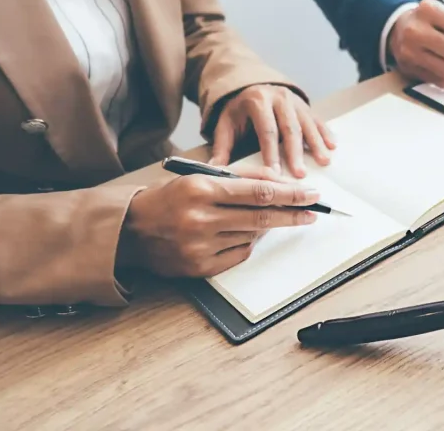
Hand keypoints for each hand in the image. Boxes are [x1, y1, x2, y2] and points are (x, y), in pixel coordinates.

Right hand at [118, 163, 319, 276]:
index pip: (259, 191)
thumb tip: (279, 181)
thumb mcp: (199, 177)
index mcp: (201, 189)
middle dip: (293, 213)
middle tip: (313, 211)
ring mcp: (200, 245)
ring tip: (264, 218)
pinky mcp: (199, 267)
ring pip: (252, 235)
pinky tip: (239, 234)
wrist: (130, 230)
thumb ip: (240, 177)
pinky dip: (247, 243)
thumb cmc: (169, 199)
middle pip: (261, 216)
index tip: (312, 195)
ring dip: (265, 226)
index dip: (290, 194)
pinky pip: (240, 254)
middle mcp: (200, 218)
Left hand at [209, 84, 335, 177]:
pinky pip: (317, 119)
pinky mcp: (305, 104)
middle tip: (301, 174)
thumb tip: (213, 172)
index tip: (275, 174)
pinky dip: (325, 133)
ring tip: (324, 161)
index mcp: (257, 101)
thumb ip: (221, 148)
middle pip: (289, 128)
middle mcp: (278, 98)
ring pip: (307, 123)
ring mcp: (294, 100)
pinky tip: (332, 146)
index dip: (271, 153)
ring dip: (316, 143)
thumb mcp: (225, 125)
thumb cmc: (237, 111)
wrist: (249, 85)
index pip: (266, 131)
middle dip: (296, 152)